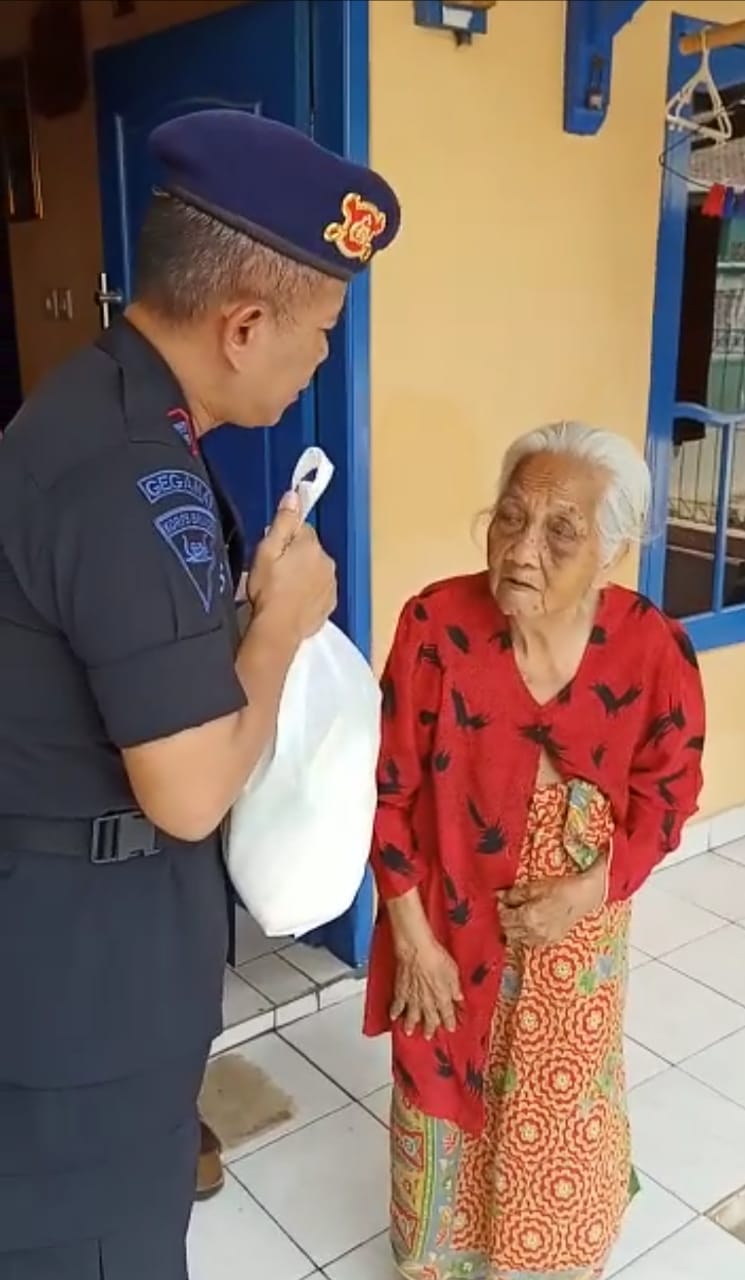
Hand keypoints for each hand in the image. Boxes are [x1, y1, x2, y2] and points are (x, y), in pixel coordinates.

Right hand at [248, 491, 336, 639]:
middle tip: (275, 571)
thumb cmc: (268, 589)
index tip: (272, 551)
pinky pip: (319, 590)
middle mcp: (327, 561)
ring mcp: (331, 584)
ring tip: (283, 589)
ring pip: (316, 569)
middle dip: (295, 555)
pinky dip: (309, 593)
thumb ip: (283, 521)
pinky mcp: (330, 603)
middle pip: (310, 549)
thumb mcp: (267, 550)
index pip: (302, 528)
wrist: (279, 628)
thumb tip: (294, 495)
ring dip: (303, 574)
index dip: (284, 536)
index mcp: (311, 545)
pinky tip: (293, 601)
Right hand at [391, 935, 463, 1038]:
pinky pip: (397, 1005)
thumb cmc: (435, 957)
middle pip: (429, 1019)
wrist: (416, 950)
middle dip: (430, 1028)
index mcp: (442, 998)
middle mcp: (427, 1002)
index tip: (451, 1028)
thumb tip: (459, 997)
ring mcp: (413, 998)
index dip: (449, 1022)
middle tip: (429, 1035)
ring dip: (411, 1025)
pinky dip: (395, 1012)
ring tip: (409, 1032)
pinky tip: (393, 1017)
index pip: (447, 1015)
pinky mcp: (400, 991)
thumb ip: (455, 987)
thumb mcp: (453, 971)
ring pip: (412, 1017)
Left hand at [497, 861, 605, 947]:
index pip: (504, 918)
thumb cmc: (560, 889)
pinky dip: (524, 935)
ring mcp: (543, 939)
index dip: (501, 908)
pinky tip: (529, 924)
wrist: (583, 897)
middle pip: (508, 930)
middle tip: (509, 907)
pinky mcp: (550, 942)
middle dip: (505, 919)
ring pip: (517, 939)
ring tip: (519, 915)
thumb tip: (498, 895)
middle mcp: (534, 932)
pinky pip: (529, 942)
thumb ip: (514, 894)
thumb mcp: (534, 887)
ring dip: (514, 928)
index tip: (503, 900)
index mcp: (529, 917)